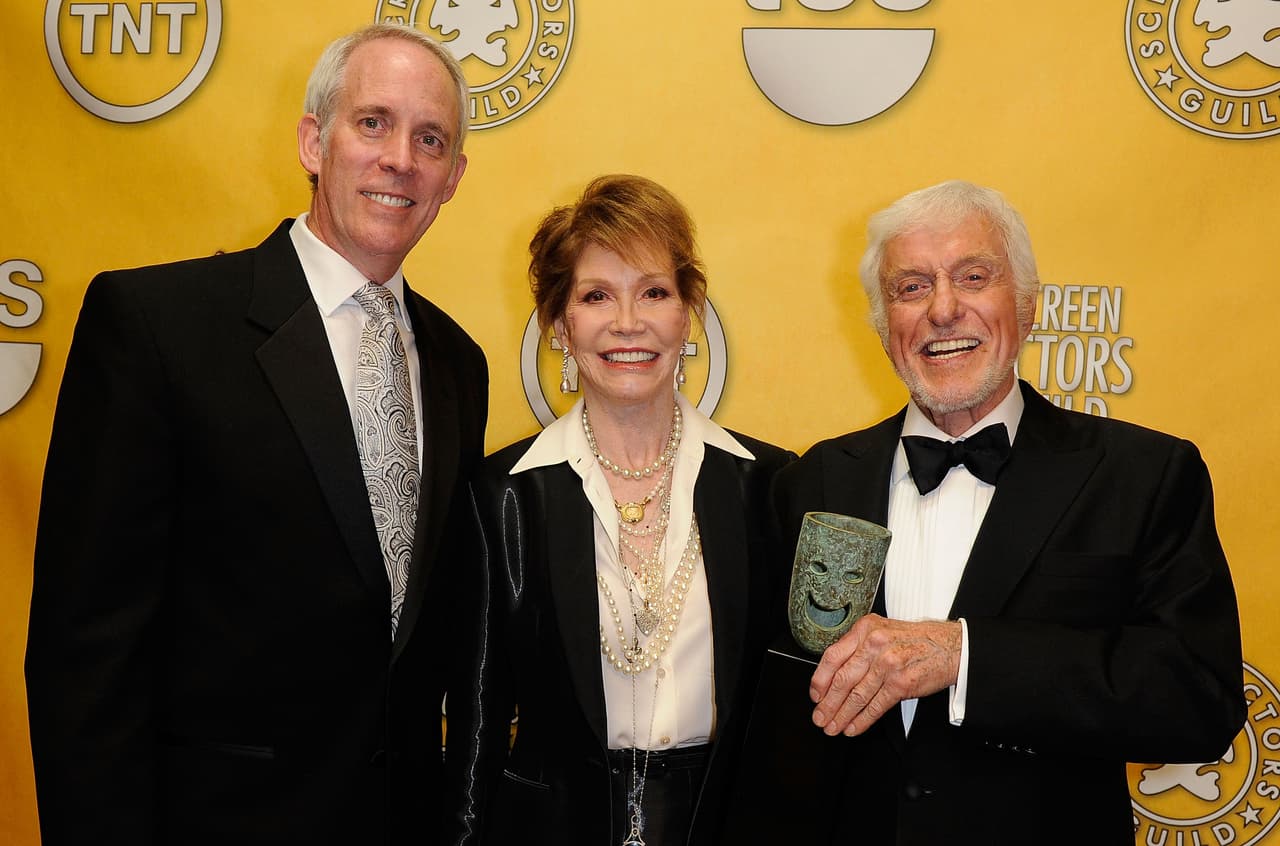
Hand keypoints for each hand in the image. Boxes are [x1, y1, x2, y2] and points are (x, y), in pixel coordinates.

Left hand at [809, 614, 961, 735]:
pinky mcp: (901, 683)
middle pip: (842, 679)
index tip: (815, 695)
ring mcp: (888, 664)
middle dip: (827, 704)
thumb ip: (859, 647)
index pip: (832, 656)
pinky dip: (862, 720)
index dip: (820, 680)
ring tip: (833, 726)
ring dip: (842, 715)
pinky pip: (875, 706)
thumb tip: (834, 673)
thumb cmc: (917, 640)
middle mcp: (875, 645)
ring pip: (857, 696)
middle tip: (819, 717)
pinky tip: (853, 727)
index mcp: (865, 630)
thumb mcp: (883, 631)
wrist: (951, 647)